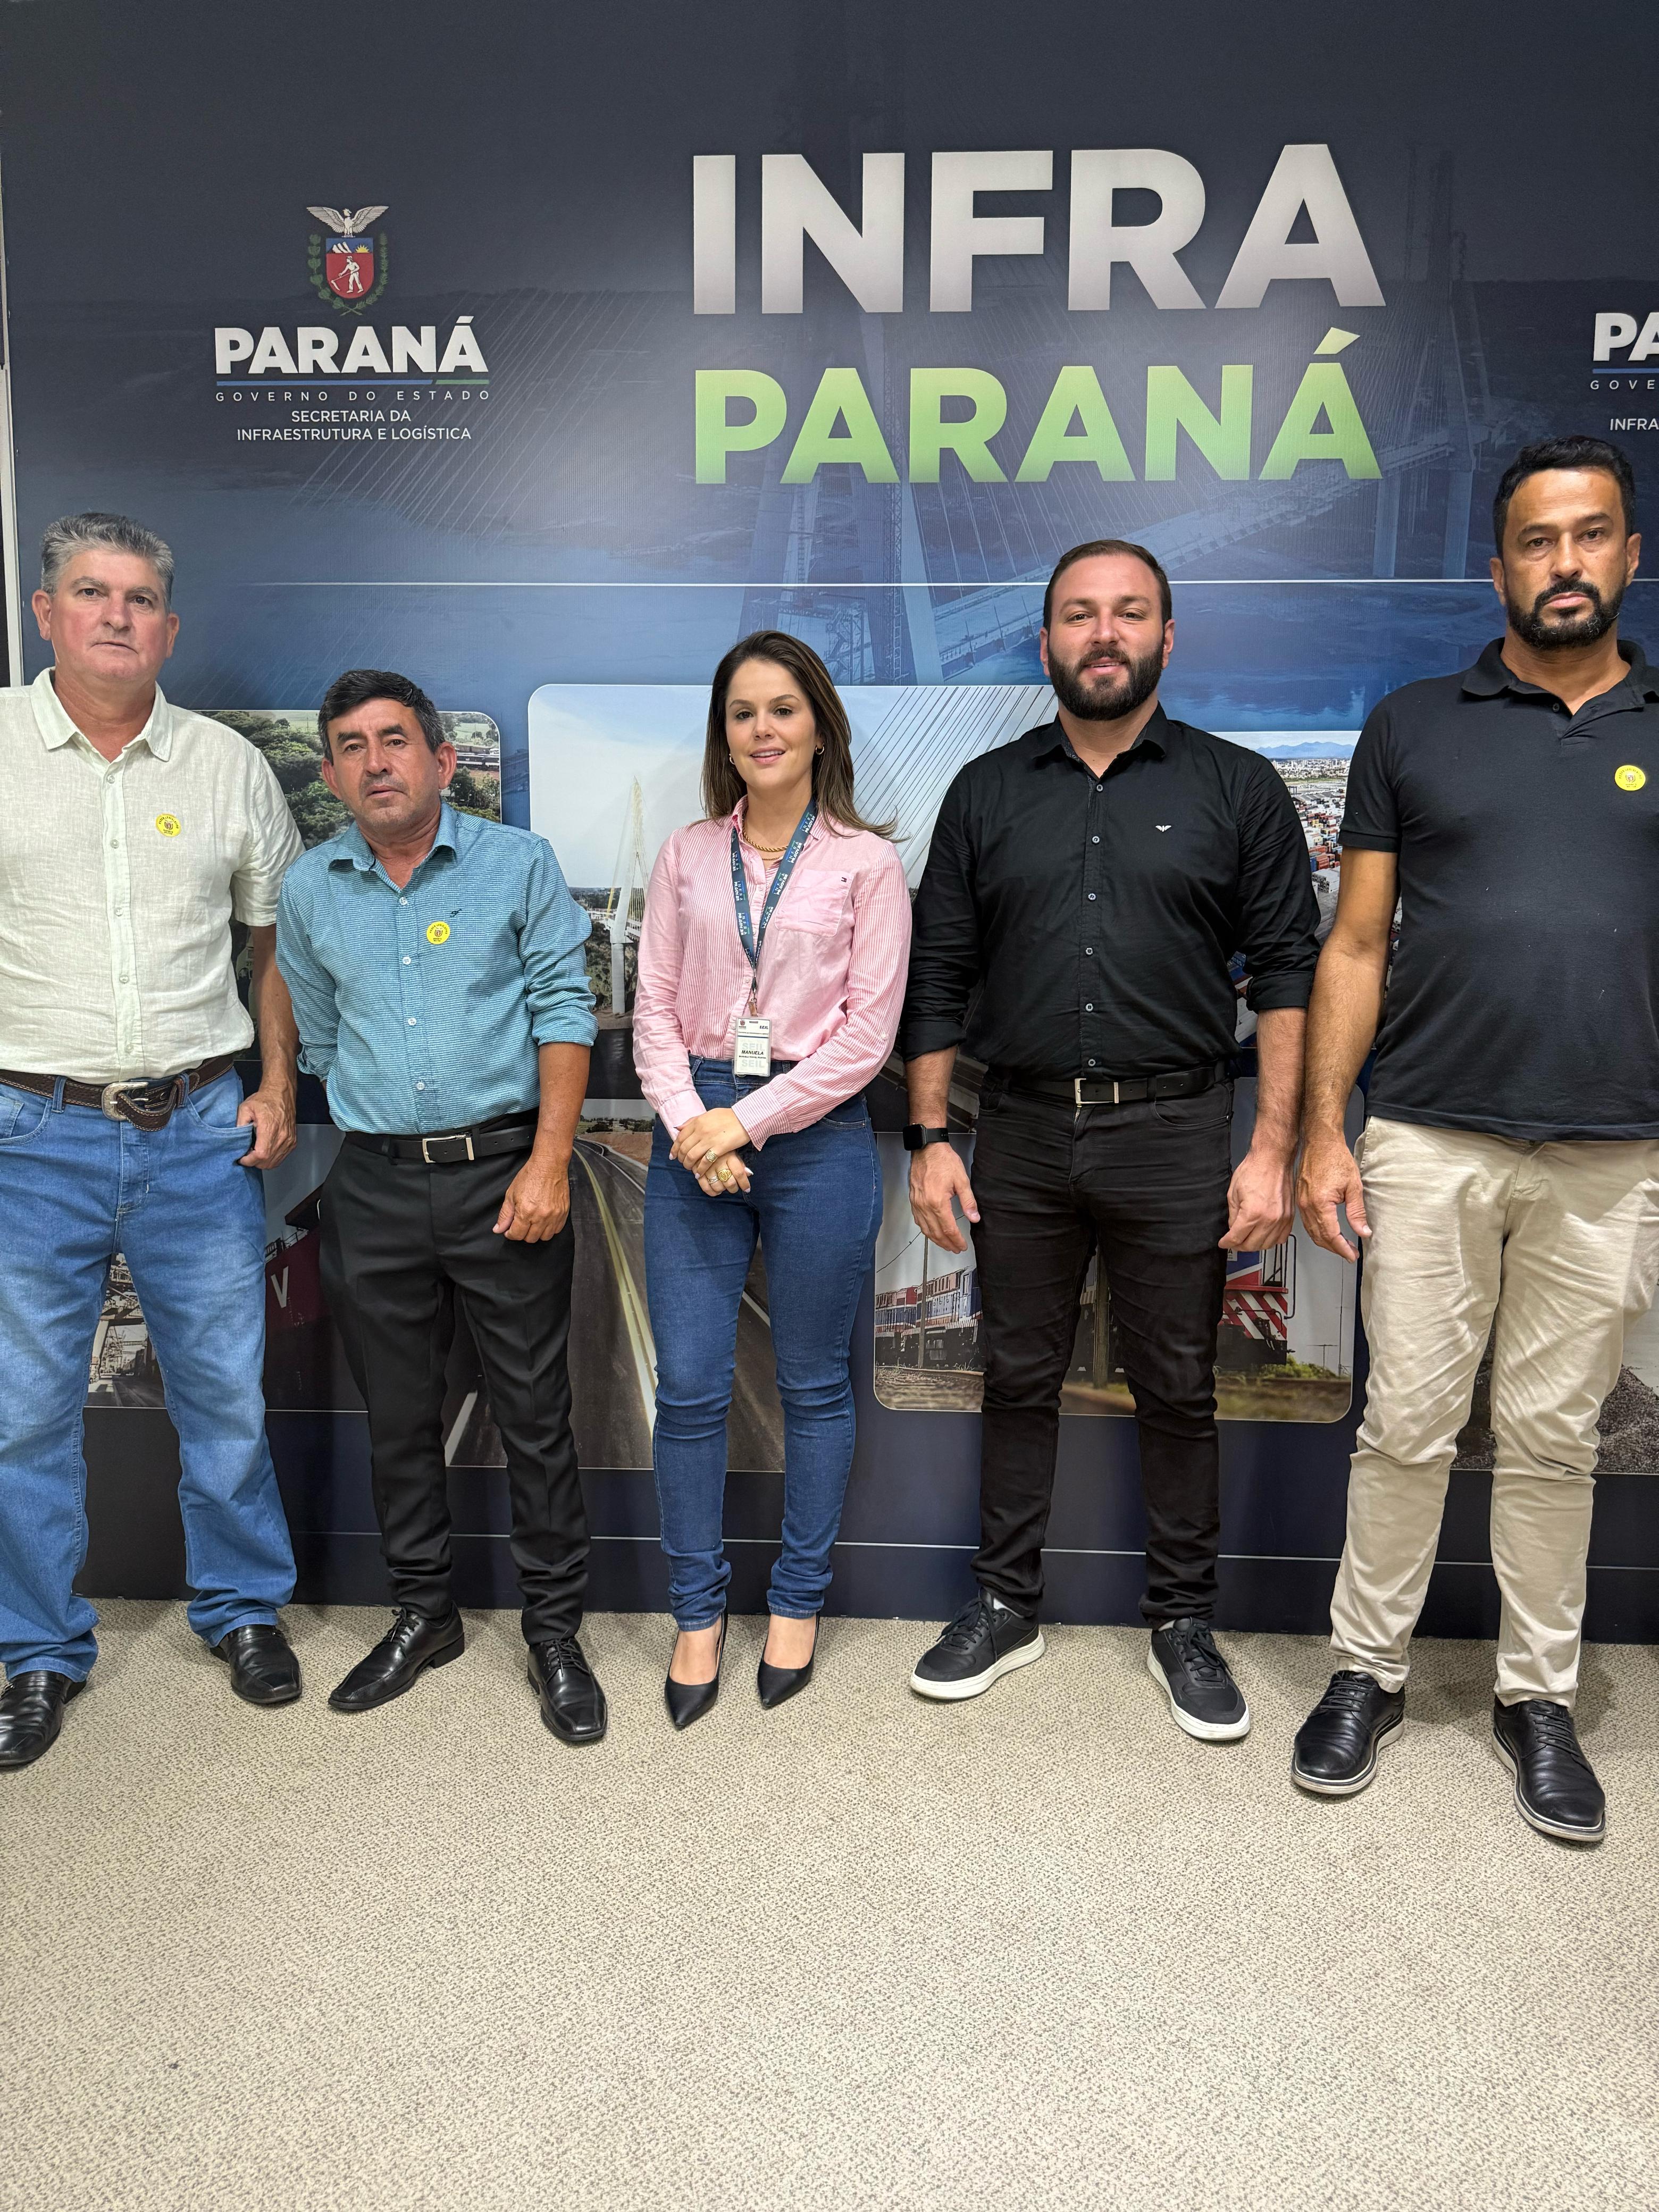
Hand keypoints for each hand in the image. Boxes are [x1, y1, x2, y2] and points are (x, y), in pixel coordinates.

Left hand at [236, 1084, 295, 1169]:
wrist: (281, 1093)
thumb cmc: (266, 1099)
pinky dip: (271, 1158)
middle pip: (267, 1162)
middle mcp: (282, 1136)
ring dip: (262, 1161)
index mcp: (270, 1128)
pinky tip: (264, 1149)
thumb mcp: (245, 1108)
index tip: (242, 1158)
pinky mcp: (292, 1142)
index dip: (249, 1160)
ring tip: (255, 1151)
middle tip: (247, 1154)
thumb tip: (235, 1140)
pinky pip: (281, 1158)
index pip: (261, 1155)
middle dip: (254, 1162)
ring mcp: (289, 1140)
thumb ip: (239, 1125)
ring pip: (274, 1162)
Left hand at [494, 1149, 570, 1240]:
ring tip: (533, 1222)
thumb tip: (499, 1229)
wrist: (549, 1165)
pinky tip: (544, 1220)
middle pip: (530, 1238)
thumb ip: (505, 1214)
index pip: (516, 1235)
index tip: (510, 1229)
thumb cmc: (530, 1176)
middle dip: (522, 1233)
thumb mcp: (511, 1194)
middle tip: (521, 1223)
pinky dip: (549, 1229)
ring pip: (544, 1237)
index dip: (510, 1233)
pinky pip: (556, 1230)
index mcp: (526, 1212)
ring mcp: (554, 1216)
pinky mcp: (563, 1213)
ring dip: (536, 1233)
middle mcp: (541, 1217)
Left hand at [671, 1107, 751, 1196]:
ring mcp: (709, 1140)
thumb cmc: (728, 1116)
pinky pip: (705, 1161)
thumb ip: (693, 1121)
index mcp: (698, 1122)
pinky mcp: (719, 1148)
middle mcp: (701, 1130)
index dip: (675, 1148)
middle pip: (684, 1148)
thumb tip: (678, 1128)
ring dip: (688, 1165)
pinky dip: (700, 1169)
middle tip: (683, 1164)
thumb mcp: (708, 1114)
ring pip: (692, 1156)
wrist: (745, 1118)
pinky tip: (699, 1173)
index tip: (673, 1156)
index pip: (680, 1137)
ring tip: (690, 1169)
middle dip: (681, 1158)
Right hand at [908, 1140, 976, 1253]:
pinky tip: (931, 1232)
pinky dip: (926, 1230)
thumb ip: (968, 1202)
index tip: (963, 1245)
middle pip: (937, 1233)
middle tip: (956, 1249)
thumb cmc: (942, 1160)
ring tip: (945, 1245)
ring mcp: (917, 1204)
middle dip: (947, 1244)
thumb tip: (974, 1217)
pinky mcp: (913, 1200)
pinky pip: (918, 1221)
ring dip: (936, 1240)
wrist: (927, 1148)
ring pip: (926, 1229)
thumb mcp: (961, 1180)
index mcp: (938, 1202)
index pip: (949, 1229)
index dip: (957, 1240)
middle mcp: (925, 1205)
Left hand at [1220, 1144, 1293, 1252]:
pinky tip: (1263, 1234)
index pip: (1237, 1238)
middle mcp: (1269, 1219)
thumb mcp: (1233, 1193)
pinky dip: (1271, 1240)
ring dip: (1255, 1245)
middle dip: (1239, 1246)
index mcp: (1253, 1213)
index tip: (1224, 1243)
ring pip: (1267, 1245)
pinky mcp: (1290, 1217)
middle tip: (1233, 1241)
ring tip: (1247, 1238)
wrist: (1273, 1159)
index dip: (1227, 1243)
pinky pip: (1281, 1238)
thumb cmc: (1255, 1170)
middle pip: (1252, 1245)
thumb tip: (1233, 1228)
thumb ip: (1233, 1215)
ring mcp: (1282, 1219)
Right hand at [1296, 1129, 1369, 1261]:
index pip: (1331, 1235)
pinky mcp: (1300, 1198)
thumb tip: (1363, 1231)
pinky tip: (1327, 1231)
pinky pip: (1306, 1221)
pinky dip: (1317, 1231)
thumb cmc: (1335, 1157)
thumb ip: (1357, 1212)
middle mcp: (1307, 1205)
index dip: (1342, 1248)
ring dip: (1326, 1241)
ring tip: (1341, 1245)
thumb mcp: (1354, 1186)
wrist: (1320, 1141)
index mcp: (1320, 1203)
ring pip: (1311, 1231)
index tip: (1351, 1255)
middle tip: (1349, 1253)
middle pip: (1319, 1237)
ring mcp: (1301, 1202)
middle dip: (1335, 1248)